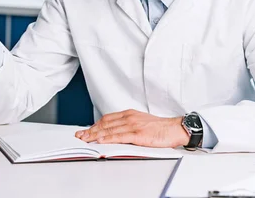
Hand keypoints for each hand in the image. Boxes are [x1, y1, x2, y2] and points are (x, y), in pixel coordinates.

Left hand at [74, 109, 189, 147]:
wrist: (174, 128)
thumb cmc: (160, 127)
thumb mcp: (141, 122)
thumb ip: (128, 125)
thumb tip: (115, 132)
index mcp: (130, 114)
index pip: (107, 118)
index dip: (95, 125)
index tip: (86, 130)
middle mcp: (129, 117)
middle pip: (105, 123)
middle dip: (90, 130)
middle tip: (80, 136)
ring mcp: (133, 125)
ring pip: (109, 130)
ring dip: (95, 135)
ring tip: (85, 140)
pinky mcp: (137, 134)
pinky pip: (118, 136)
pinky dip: (107, 139)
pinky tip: (100, 141)